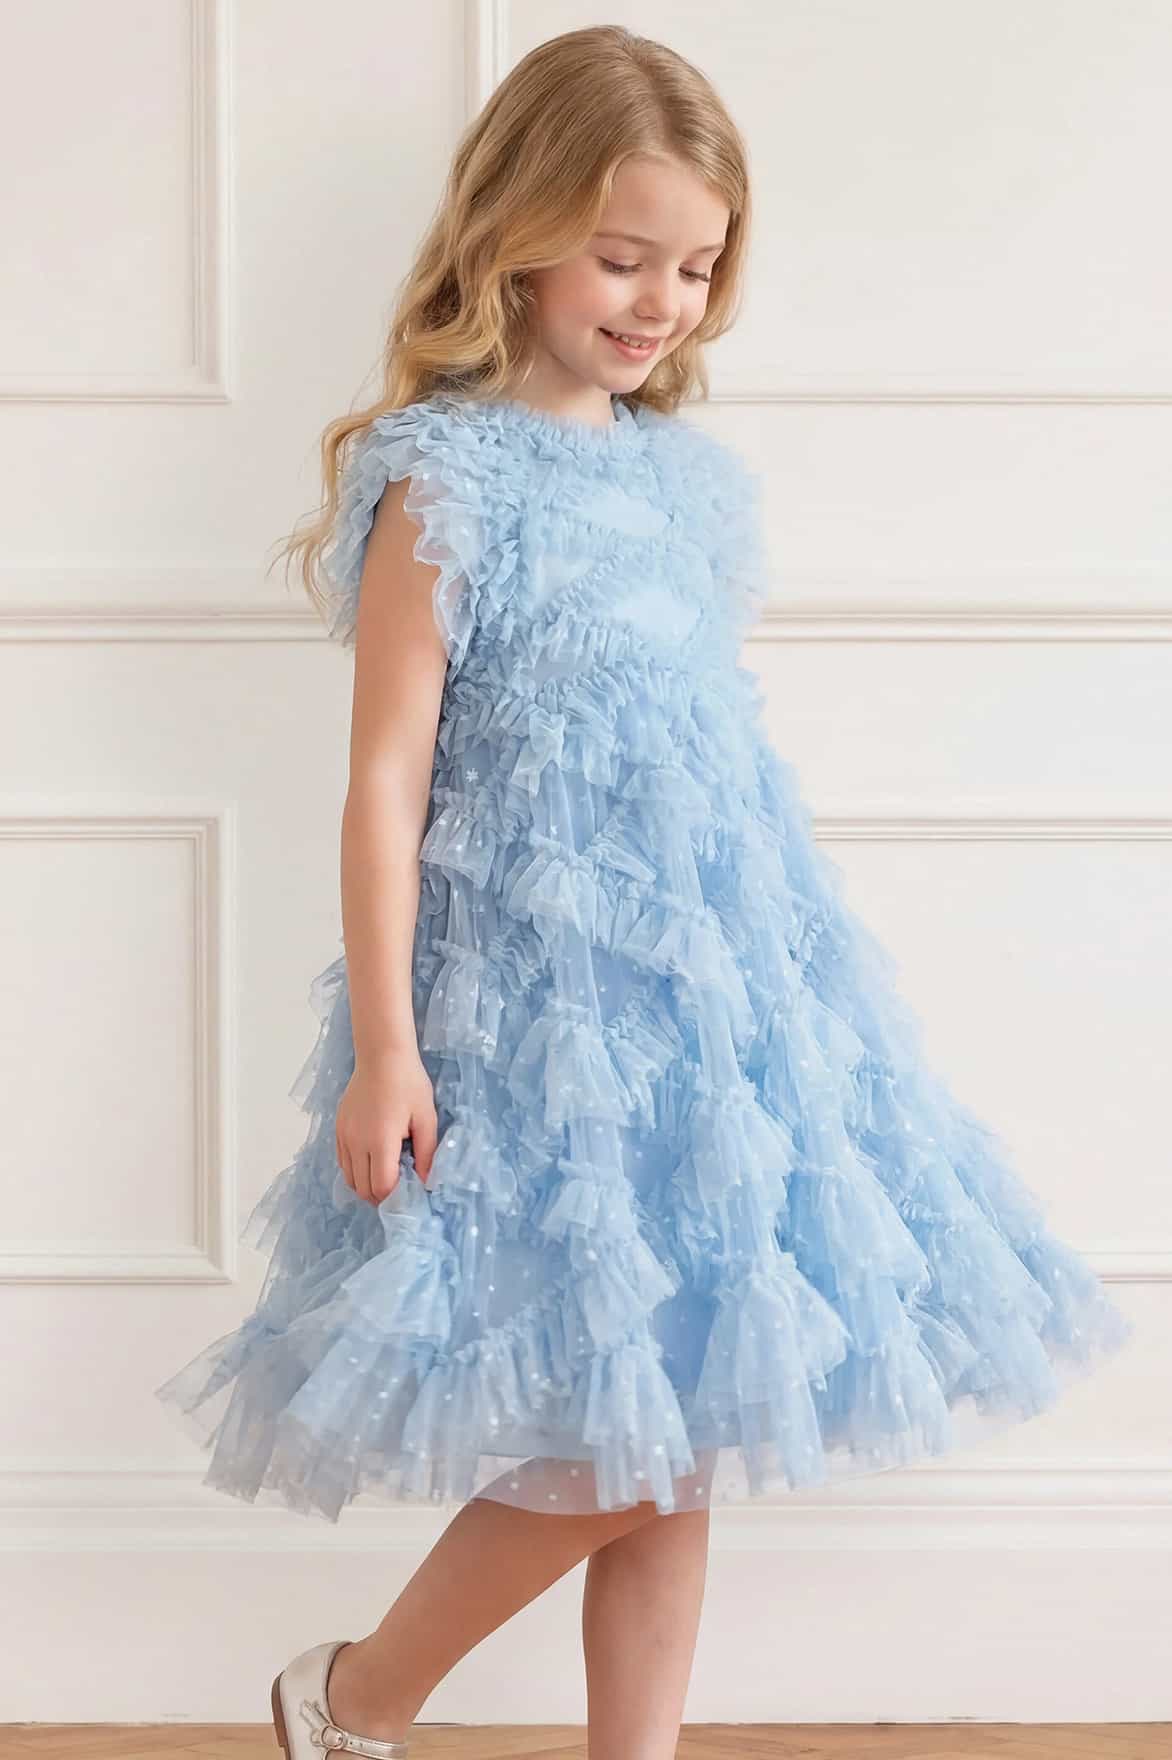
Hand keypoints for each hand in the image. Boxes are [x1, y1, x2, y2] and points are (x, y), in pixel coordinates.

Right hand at [335, 1050, 438, 1204]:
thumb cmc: (408, 1084)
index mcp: (380, 1141)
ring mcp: (344, 1136)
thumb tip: (426, 1182)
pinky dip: (355, 1171)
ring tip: (386, 1178)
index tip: (410, 1193)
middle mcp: (357, 1142)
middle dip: (382, 1196)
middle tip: (400, 1190)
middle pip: (363, 1189)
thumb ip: (426, 1154)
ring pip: (350, 1179)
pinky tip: (372, 1164)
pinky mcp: (338, 1129)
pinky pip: (342, 1162)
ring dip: (367, 1185)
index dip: (396, 1198)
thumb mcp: (426, 1118)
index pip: (382, 1187)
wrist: (382, 1056)